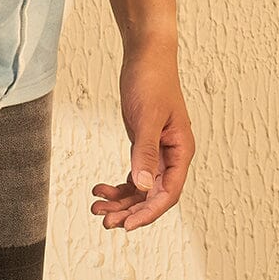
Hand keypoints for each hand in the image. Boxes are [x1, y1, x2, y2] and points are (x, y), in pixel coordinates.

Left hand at [90, 41, 194, 231]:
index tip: (127, 225)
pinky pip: (134, 174)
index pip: (169, 193)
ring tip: (97, 208)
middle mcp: (172, 155)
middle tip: (105, 221)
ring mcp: (157, 151)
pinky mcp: (143, 144)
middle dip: (130, 211)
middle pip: (153, 196)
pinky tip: (100, 189)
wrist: (146, 54)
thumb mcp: (146, 117)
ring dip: (121, 201)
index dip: (148, 212)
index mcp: (181, 150)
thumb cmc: (152, 79)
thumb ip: (145, 152)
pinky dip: (118, 185)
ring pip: (141, 188)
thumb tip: (144, 187)